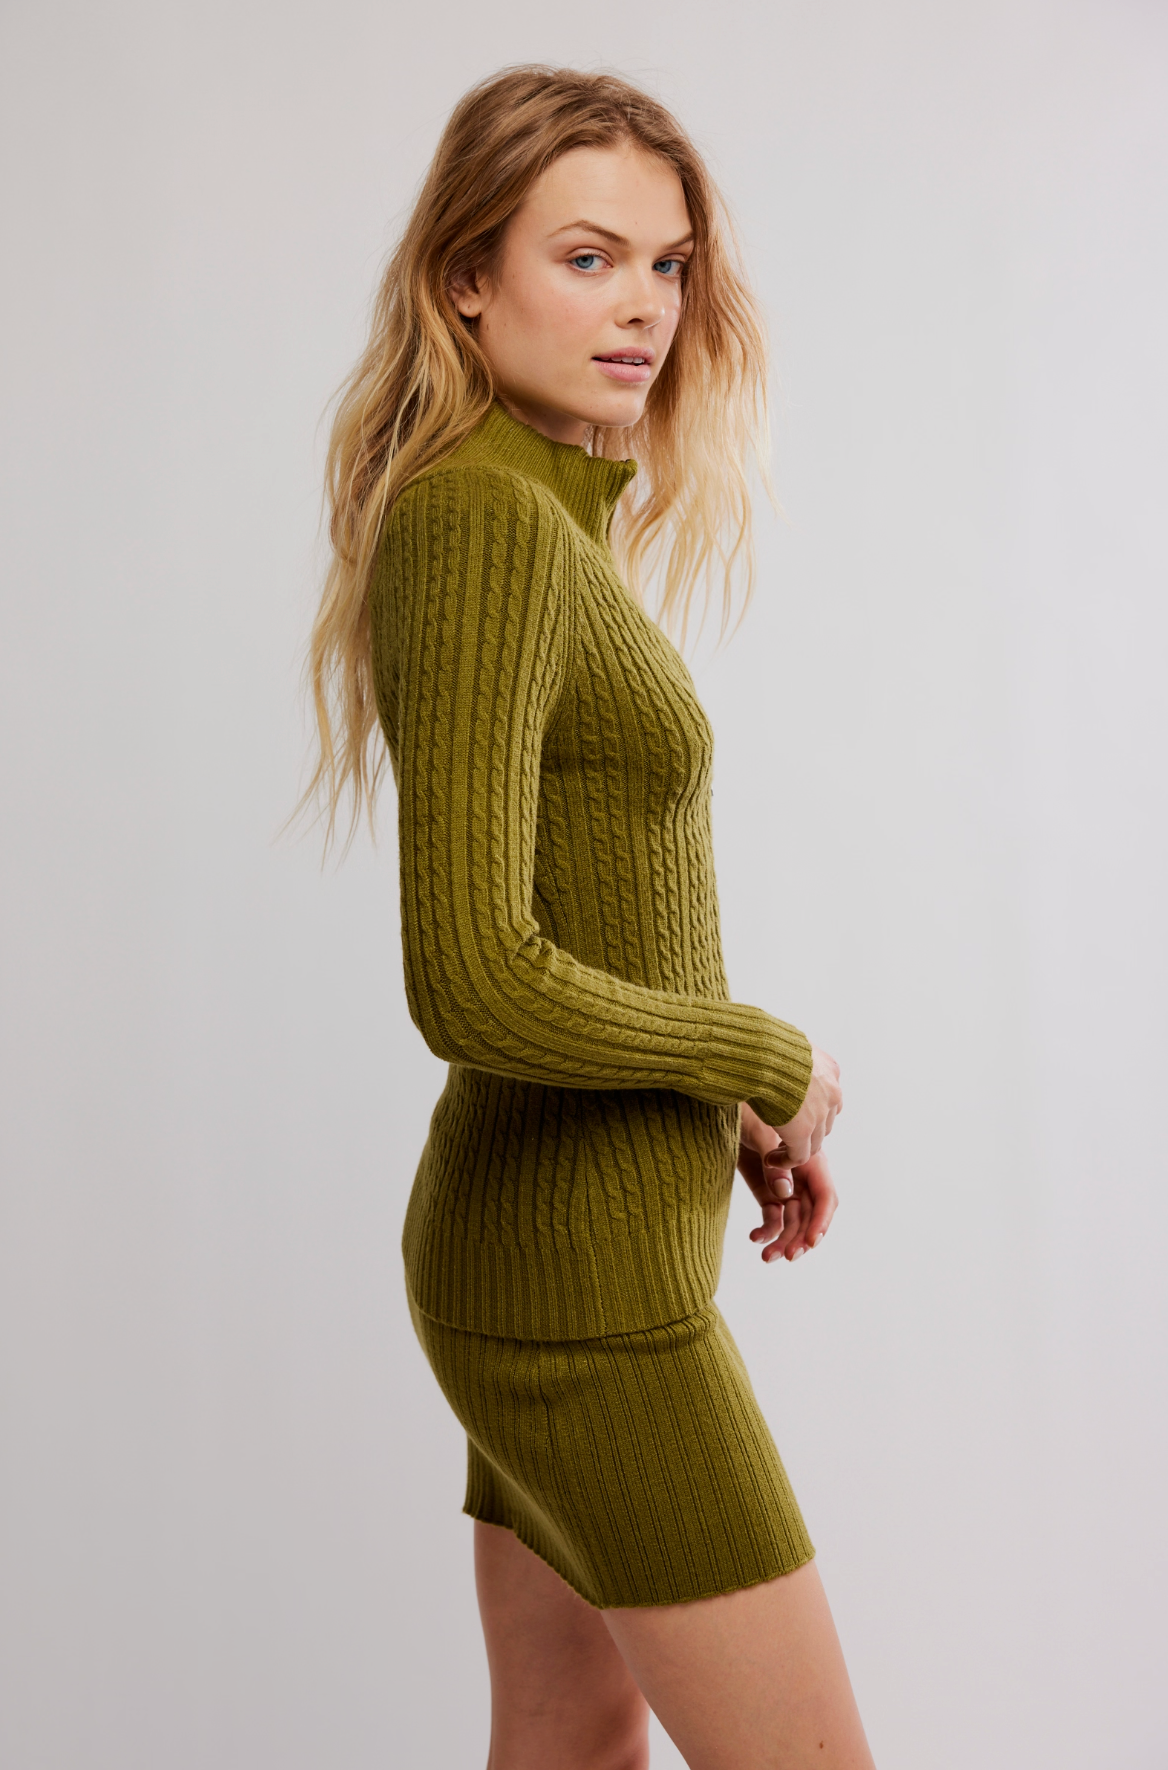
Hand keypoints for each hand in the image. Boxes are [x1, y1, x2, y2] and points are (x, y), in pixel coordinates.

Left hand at [737, 1102, 838, 1262]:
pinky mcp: (766, 1188)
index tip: (810, 1242)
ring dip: (783, 1240)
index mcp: (810, 1159)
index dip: (821, 1221)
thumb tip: (784, 1194)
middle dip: (801, 1238)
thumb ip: (774, 1163)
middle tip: (787, 1256)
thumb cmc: (748, 1108)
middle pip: (809, 1215)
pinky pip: (773, 1216)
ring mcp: (784, 1183)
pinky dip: (766, 1230)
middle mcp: (801, 1175)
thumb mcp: (759, 1131)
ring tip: (767, 1257)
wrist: (725, 1098)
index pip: (825, 1197)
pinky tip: (754, 1238)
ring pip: (791, 1221)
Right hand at [772, 1043, 841, 1165]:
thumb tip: (771, 1050)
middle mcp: (831, 1092)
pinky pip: (798, 1156)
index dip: (812, 1110)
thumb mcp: (785, 1043)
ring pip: (813, 1142)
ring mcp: (819, 1114)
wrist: (762, 1052)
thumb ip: (788, 1055)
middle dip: (806, 1130)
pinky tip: (770, 1159)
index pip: (828, 1097)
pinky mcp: (803, 1132)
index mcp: (829, 1069)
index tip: (791, 1114)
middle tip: (783, 1134)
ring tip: (775, 1151)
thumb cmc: (764, 1042)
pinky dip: (785, 1161)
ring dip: (795, 1148)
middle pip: (824, 1122)